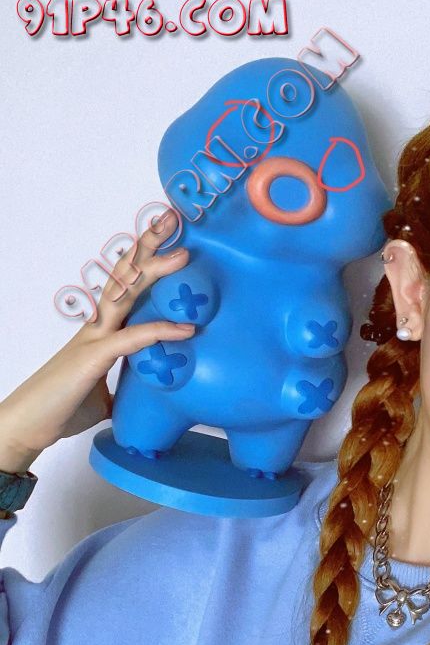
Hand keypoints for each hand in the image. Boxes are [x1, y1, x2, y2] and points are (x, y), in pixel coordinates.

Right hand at [0, 209, 194, 469]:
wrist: (27, 427)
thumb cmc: (62, 409)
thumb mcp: (105, 395)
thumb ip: (126, 386)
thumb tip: (148, 393)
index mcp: (102, 330)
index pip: (126, 286)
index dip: (145, 261)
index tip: (168, 239)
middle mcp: (97, 326)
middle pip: (125, 275)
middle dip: (149, 245)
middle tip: (173, 218)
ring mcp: (93, 338)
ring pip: (125, 293)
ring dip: (154, 270)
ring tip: (183, 252)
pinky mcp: (93, 358)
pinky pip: (132, 339)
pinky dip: (161, 332)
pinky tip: (187, 329)